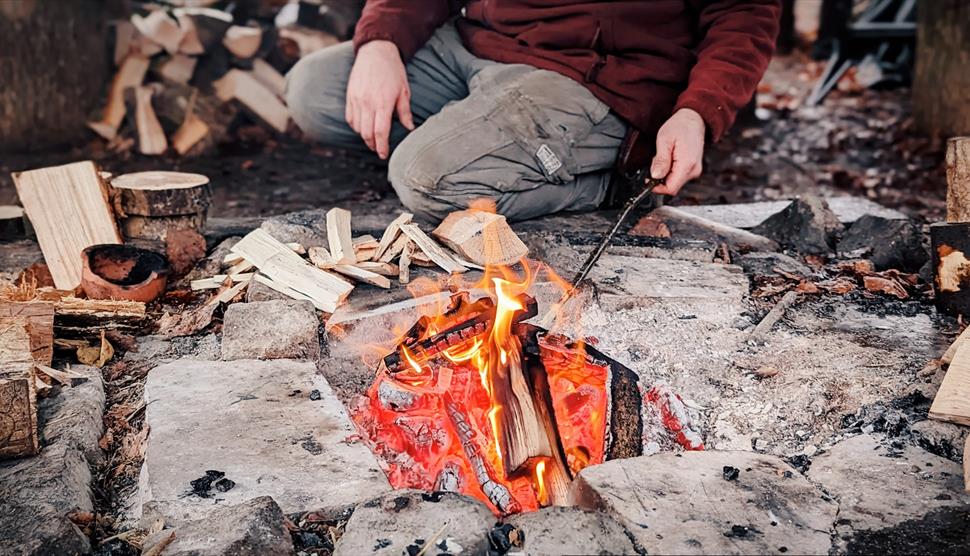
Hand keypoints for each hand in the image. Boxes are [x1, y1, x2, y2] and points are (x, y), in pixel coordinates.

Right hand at [345, 40, 414, 158]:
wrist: (375, 51)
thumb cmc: (393, 71)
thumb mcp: (404, 90)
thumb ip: (405, 111)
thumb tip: (409, 128)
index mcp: (383, 102)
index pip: (380, 131)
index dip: (382, 146)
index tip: (384, 155)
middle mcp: (367, 102)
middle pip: (367, 133)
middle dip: (373, 145)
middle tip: (380, 150)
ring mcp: (356, 99)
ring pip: (357, 127)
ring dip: (365, 136)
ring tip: (373, 139)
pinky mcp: (349, 96)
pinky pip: (350, 118)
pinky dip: (356, 126)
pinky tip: (364, 127)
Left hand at [649, 108, 705, 195]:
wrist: (694, 119)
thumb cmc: (680, 126)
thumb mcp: (664, 140)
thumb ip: (660, 160)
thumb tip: (655, 176)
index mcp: (687, 164)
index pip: (671, 188)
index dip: (657, 188)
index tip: (648, 180)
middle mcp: (694, 170)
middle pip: (672, 186)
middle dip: (660, 178)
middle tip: (656, 162)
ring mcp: (695, 170)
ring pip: (675, 182)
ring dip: (665, 174)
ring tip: (665, 157)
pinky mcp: (693, 168)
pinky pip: (679, 176)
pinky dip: (671, 171)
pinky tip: (670, 159)